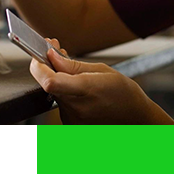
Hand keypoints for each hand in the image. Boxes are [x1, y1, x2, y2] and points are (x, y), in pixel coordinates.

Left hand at [29, 39, 173, 124]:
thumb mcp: (102, 70)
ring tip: (74, 69)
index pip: (50, 81)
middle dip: (48, 66)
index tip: (41, 52)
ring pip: (54, 91)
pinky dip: (64, 90)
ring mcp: (72, 118)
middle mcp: (76, 108)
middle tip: (56, 50)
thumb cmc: (123, 92)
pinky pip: (60, 101)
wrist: (134, 117)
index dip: (40, 66)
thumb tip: (51, 56)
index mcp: (87, 90)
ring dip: (57, 78)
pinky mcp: (70, 123)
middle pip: (49, 84)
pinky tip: (77, 85)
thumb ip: (73, 65)